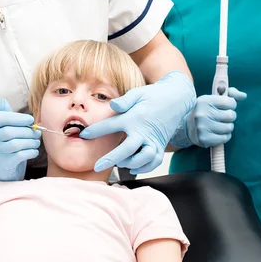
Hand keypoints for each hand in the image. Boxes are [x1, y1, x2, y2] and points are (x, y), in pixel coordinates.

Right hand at [0, 98, 40, 181]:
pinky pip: (19, 156)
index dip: (16, 117)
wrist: (2, 167)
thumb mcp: (4, 127)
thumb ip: (6, 115)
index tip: (30, 119)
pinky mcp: (1, 163)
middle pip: (8, 132)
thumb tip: (3, 101)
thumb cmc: (5, 143)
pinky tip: (34, 150)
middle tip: (37, 132)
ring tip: (36, 141)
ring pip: (14, 144)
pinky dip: (30, 152)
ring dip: (30, 142)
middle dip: (26, 131)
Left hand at [79, 71, 195, 174]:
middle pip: (126, 149)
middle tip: (97, 166)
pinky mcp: (161, 145)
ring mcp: (154, 140)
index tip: (83, 135)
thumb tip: (112, 104)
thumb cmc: (153, 95)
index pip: (111, 126)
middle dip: (110, 159)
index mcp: (134, 117)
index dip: (95, 131)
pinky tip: (132, 167)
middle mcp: (144, 131)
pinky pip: (154, 161)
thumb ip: (125, 100)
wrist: (177, 98)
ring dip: (129, 163)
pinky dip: (144, 167)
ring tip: (119, 163)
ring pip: (142, 158)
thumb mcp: (138, 93)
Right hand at [183, 87, 246, 147]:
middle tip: (223, 117)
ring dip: (228, 127)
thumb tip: (243, 96)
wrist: (188, 126)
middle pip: (231, 115)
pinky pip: (225, 138)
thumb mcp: (215, 98)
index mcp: (204, 100)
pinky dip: (225, 136)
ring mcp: (202, 127)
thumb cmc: (207, 111)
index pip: (229, 102)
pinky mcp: (204, 139)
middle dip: (230, 116)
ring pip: (229, 127)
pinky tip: (218, 133)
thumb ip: (230, 93)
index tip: (226, 106)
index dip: (232, 104)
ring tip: (220, 125)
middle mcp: (201, 113)